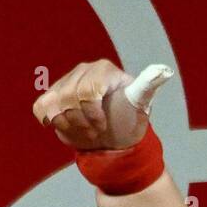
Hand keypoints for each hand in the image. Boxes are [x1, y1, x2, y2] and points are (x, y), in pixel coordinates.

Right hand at [32, 59, 172, 150]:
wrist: (112, 136)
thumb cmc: (127, 119)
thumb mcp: (141, 104)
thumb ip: (148, 86)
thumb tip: (165, 70)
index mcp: (104, 70)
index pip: (88, 89)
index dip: (92, 112)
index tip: (102, 126)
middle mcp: (83, 70)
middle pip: (69, 97)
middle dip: (82, 122)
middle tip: (95, 132)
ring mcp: (66, 81)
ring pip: (54, 103)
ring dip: (68, 124)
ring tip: (85, 130)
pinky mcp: (52, 95)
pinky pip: (41, 107)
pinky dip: (52, 121)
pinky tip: (67, 125)